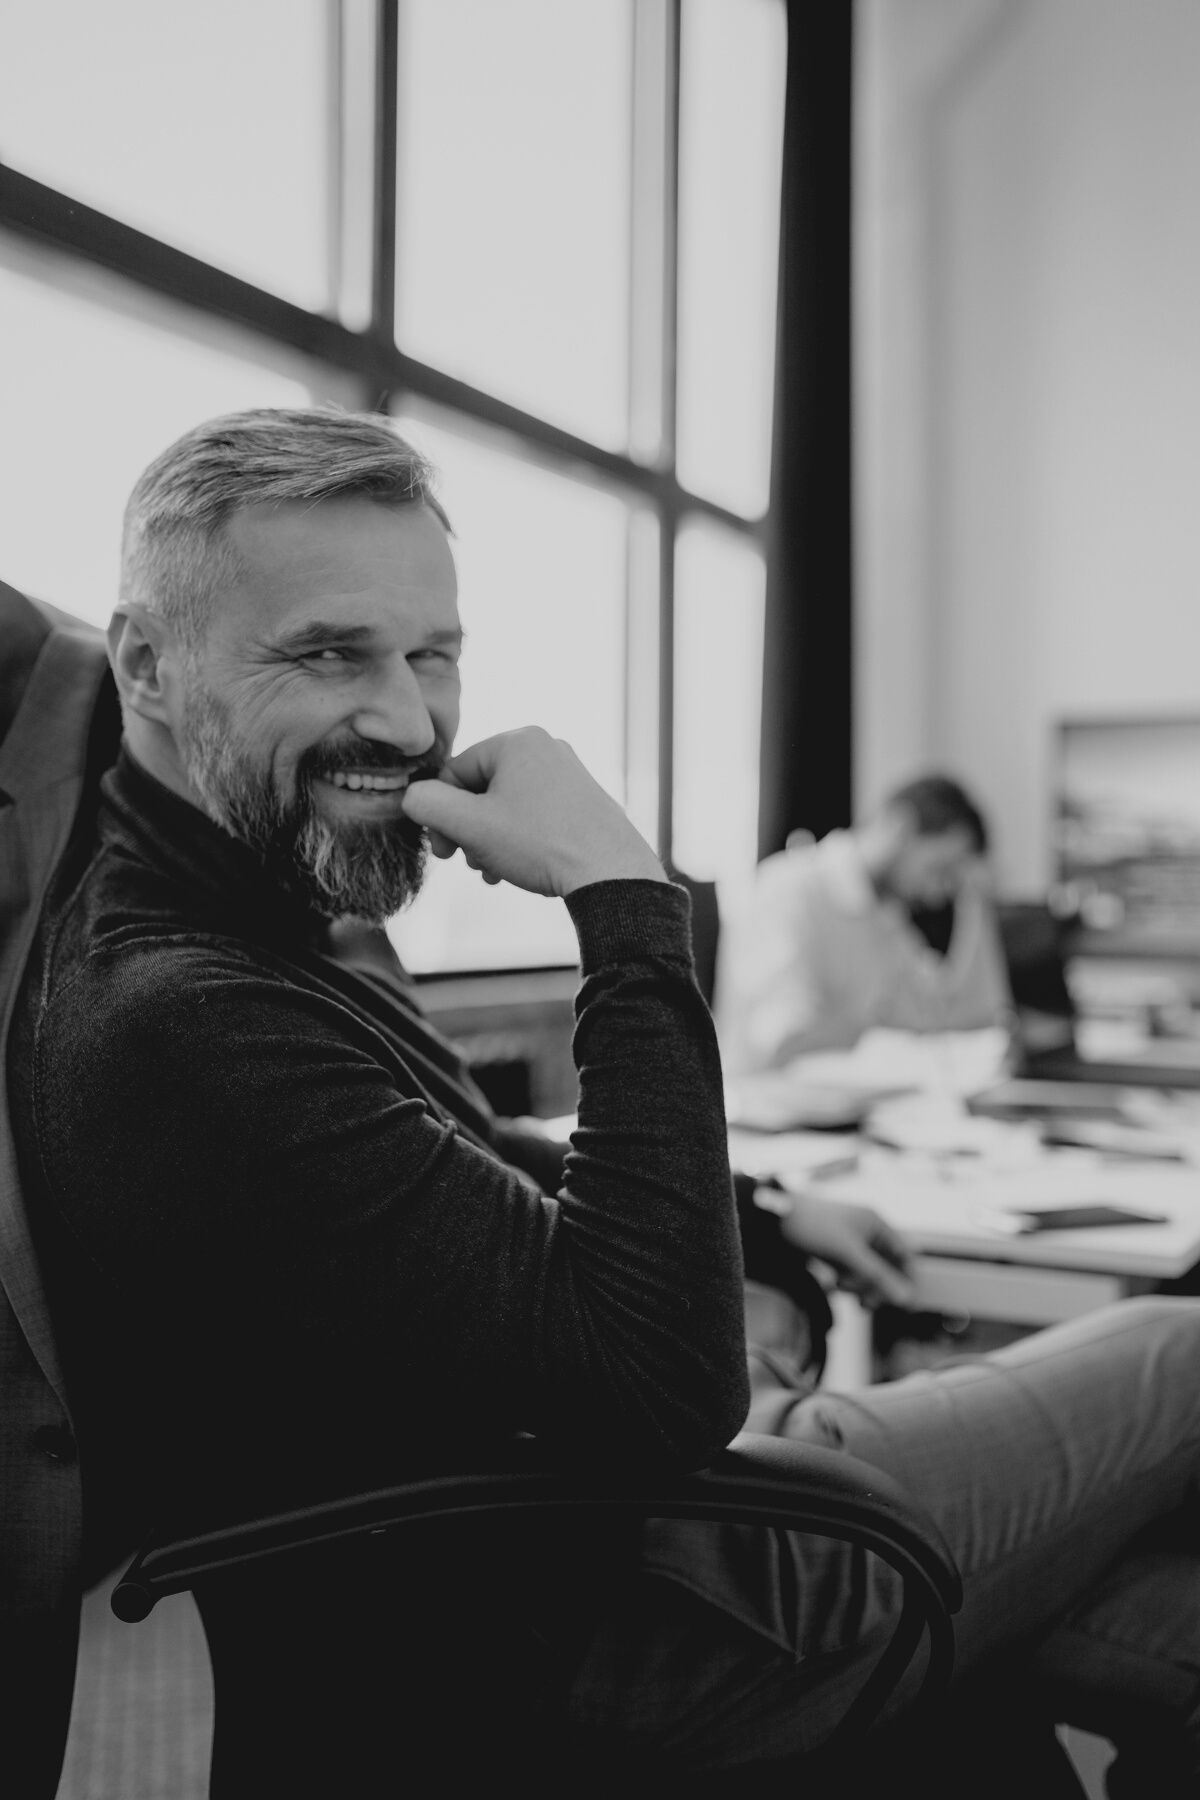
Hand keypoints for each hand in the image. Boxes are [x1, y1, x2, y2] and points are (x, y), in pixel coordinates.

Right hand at [401, 727, 666, 896]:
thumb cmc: (539, 844)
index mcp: (518, 740)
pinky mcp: (585, 802)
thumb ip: (427, 804)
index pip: (455, 771)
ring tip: (494, 871)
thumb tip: (411, 797)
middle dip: (468, 830)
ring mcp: (570, 774)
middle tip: (469, 863)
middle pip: (482, 789)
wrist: (611, 874)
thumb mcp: (469, 825)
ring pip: (508, 807)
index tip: (444, 852)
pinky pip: (536, 816)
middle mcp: (548, 748)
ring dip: (491, 841)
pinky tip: (519, 869)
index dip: (440, 814)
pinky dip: (519, 841)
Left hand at [774, 1189, 914, 1308]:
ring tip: (840, 1286)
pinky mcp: (835, 1251)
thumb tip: (907, 1299)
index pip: (903, 1255)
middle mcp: (866, 1232)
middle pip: (884, 1268)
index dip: (905, 1279)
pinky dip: (844, 1281)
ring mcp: (850, 1242)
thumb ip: (878, 1277)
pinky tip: (832, 1284)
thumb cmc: (816, 1227)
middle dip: (874, 1286)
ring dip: (857, 1285)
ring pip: (865, 1273)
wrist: (777, 1219)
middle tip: (863, 1303)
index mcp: (876, 1224)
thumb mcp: (849, 1254)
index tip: (904, 1304)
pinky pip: (849, 1272)